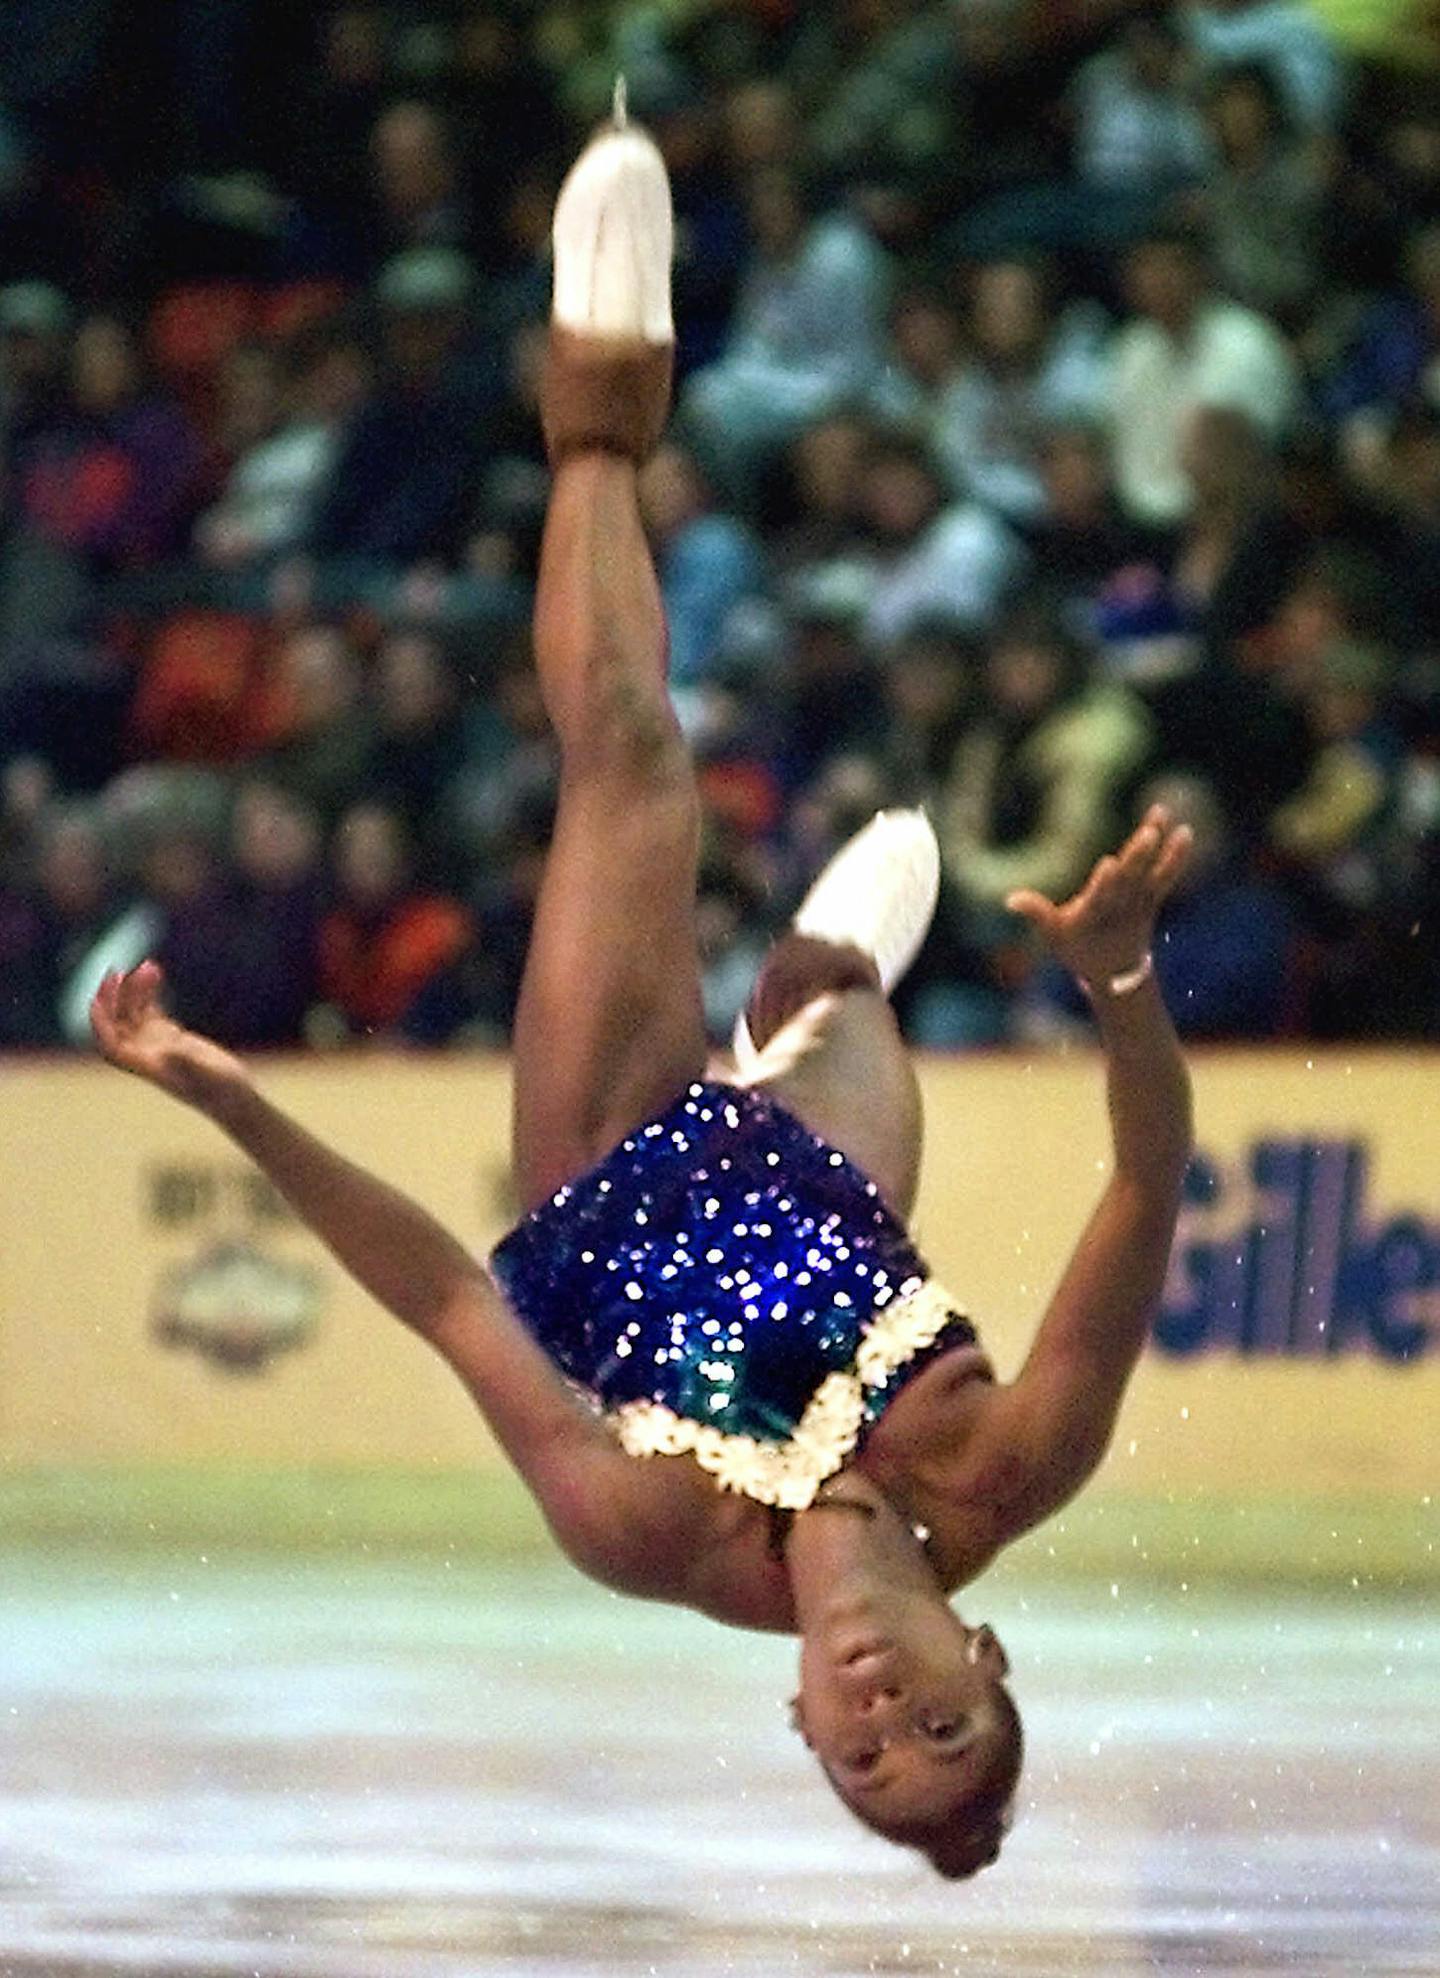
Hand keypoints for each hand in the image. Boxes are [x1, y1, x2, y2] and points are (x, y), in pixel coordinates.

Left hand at [90, 961, 250, 1109]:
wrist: (236, 1099)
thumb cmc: (222, 1091)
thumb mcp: (208, 1073)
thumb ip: (187, 1060)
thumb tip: (168, 1047)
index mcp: (147, 1066)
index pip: (111, 1045)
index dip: (100, 1024)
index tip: (98, 999)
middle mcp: (146, 1055)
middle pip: (117, 1025)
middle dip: (112, 999)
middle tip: (116, 972)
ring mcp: (158, 1045)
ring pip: (133, 1014)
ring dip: (134, 990)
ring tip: (148, 966)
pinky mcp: (172, 1038)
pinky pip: (150, 1010)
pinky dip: (149, 992)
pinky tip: (156, 972)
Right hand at [1006, 806, 1191, 988]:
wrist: (1116, 975)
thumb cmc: (1077, 949)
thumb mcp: (1053, 936)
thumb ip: (1036, 913)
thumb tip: (1009, 899)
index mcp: (1093, 916)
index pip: (1099, 898)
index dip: (1104, 882)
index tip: (1109, 864)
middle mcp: (1118, 909)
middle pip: (1129, 880)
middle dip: (1138, 857)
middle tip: (1149, 834)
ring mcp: (1138, 903)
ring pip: (1150, 873)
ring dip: (1160, 847)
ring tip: (1164, 819)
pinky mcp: (1152, 899)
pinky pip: (1166, 875)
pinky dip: (1176, 855)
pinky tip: (1185, 832)